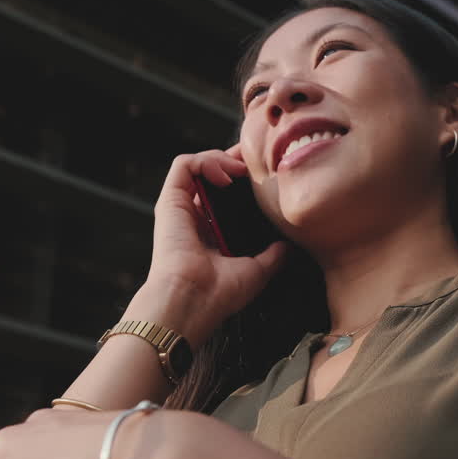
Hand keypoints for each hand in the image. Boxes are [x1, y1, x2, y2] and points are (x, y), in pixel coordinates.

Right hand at [144, 146, 286, 343]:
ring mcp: (180, 208)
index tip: (264, 173)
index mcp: (211, 232)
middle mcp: (194, 217)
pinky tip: (225, 174)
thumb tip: (288, 245)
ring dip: (221, 158)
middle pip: (212, 175)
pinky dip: (205, 160)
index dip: (243, 180)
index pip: (226, 196)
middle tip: (256, 157)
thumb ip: (272, 256)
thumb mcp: (256, 271)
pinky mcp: (169, 201)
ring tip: (241, 169)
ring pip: (197, 165)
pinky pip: (183, 165)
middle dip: (234, 160)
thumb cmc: (219, 293)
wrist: (193, 300)